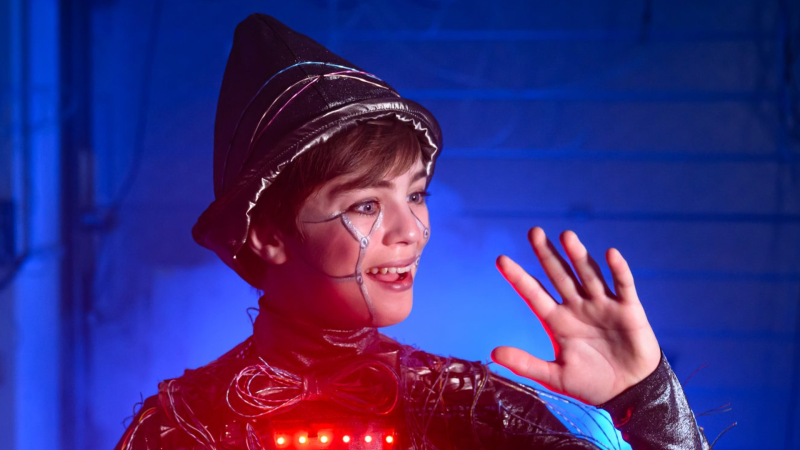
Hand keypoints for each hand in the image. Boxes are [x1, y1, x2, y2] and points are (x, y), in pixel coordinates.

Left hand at [491, 227, 660, 405]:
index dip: (518, 277)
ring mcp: (602, 305)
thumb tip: (493, 354)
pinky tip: (610, 253)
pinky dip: (618, 270)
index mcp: (557, 321)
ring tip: (566, 235)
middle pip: (559, 275)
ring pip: (588, 274)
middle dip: (546, 254)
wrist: (630, 395)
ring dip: (578, 255)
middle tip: (533, 232)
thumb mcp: (554, 376)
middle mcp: (577, 307)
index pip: (533, 293)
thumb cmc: (592, 385)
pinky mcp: (629, 309)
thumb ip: (526, 364)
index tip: (500, 259)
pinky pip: (622, 285)